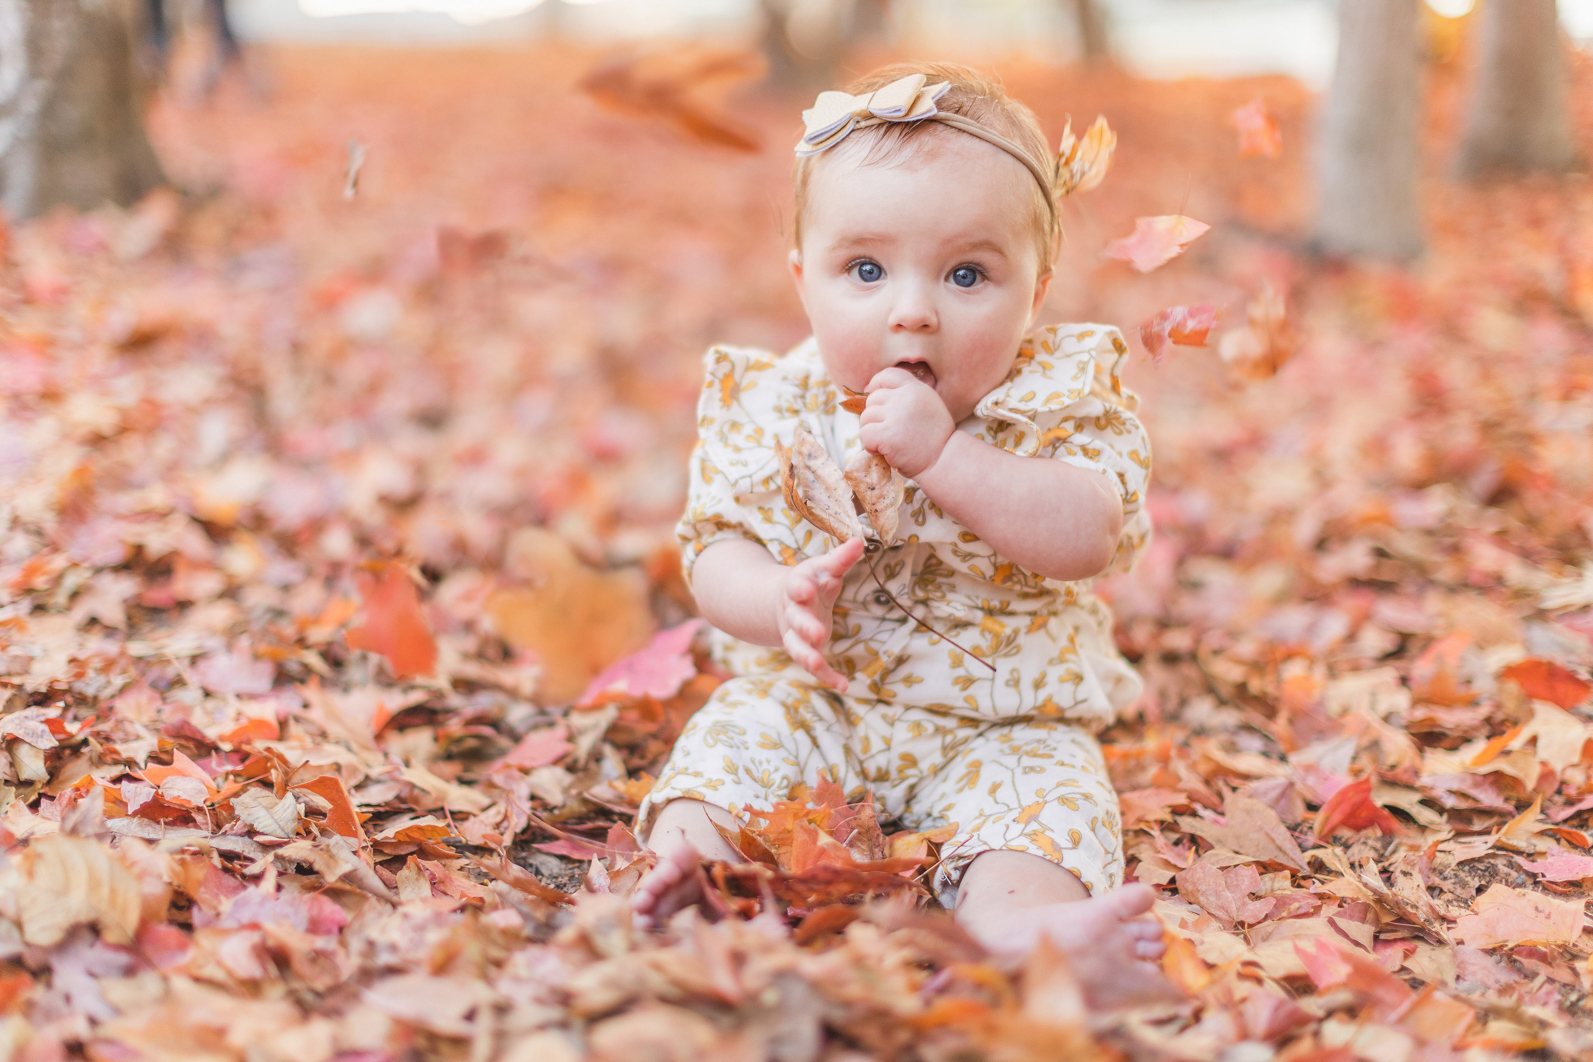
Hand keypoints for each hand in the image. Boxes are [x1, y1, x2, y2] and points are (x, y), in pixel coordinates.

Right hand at [776, 536, 863, 689]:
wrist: (787, 603)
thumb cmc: (812, 582)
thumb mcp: (824, 568)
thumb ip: (840, 558)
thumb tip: (860, 541)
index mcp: (797, 587)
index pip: (795, 586)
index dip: (799, 588)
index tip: (804, 589)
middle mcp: (793, 612)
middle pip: (796, 620)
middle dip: (805, 626)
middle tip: (817, 632)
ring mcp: (797, 635)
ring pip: (797, 647)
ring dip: (807, 655)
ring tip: (817, 663)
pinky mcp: (806, 650)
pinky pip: (814, 666)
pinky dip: (826, 676)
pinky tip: (843, 685)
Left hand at [859, 367, 955, 478]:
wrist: (943, 461)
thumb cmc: (934, 439)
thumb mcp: (928, 406)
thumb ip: (906, 396)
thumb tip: (869, 389)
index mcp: (917, 389)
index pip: (888, 375)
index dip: (876, 385)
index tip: (877, 402)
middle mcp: (906, 398)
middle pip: (872, 399)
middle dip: (875, 417)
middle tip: (890, 433)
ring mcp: (896, 415)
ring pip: (866, 417)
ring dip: (872, 432)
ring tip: (889, 443)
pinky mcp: (887, 434)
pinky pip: (865, 435)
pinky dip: (870, 445)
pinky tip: (884, 451)